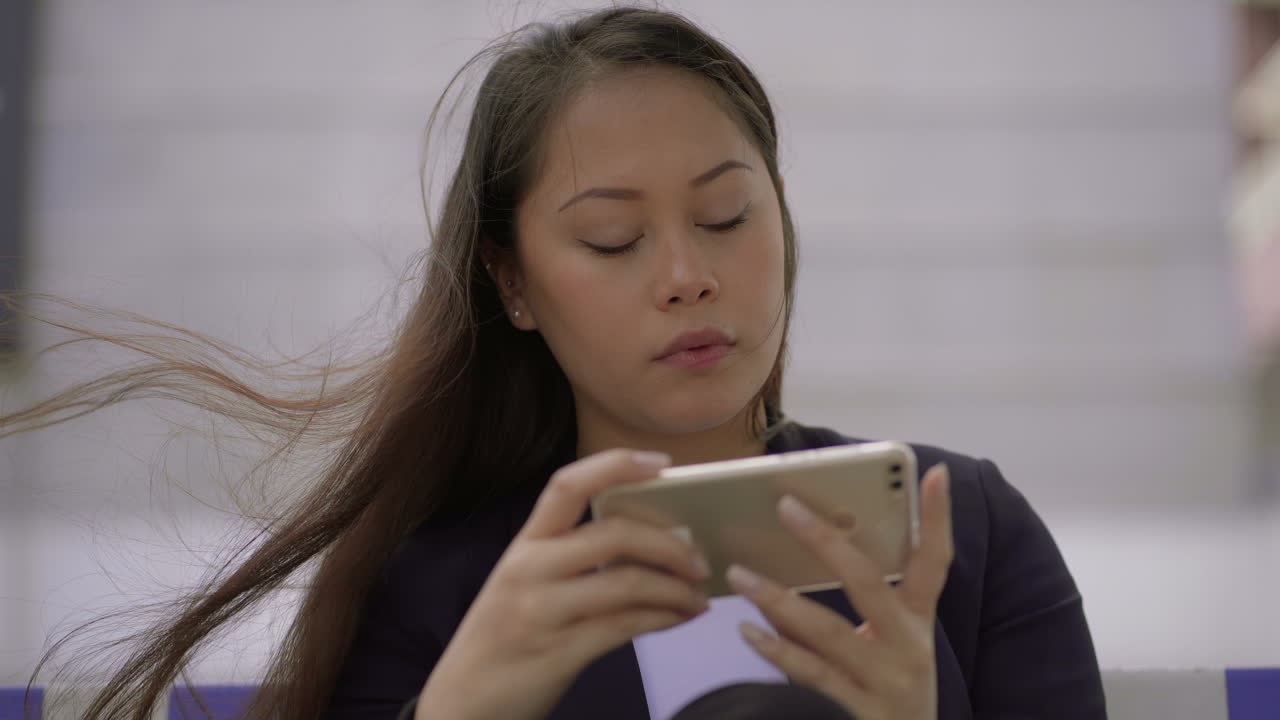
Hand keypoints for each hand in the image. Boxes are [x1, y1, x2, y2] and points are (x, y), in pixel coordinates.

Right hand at [417, 449, 710, 719]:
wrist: (463, 703)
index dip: (615, 465)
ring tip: (698, 597)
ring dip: (675, 589)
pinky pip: (625, 626)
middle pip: (612, 535)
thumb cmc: (504, 636)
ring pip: (627, 583)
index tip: (662, 463)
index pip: (567, 485)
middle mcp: (529, 570)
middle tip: (700, 561)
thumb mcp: (524, 585)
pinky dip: (663, 619)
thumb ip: (570, 558)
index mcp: (524, 545)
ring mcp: (542, 612)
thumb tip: (647, 539)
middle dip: (669, 545)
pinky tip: (680, 618)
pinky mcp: (558, 653)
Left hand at [727, 463, 953, 719]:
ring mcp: (883, 683)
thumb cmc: (889, 688)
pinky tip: (747, 632)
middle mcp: (907, 649)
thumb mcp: (892, 644)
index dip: (937, 519)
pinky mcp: (857, 713)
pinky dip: (776, 652)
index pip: (935, 563)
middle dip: (825, 542)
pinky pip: (810, 675)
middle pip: (869, 584)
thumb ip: (865, 604)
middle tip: (786, 507)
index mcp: (918, 623)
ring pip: (827, 632)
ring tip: (739, 575)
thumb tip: (818, 541)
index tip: (934, 473)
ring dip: (777, 600)